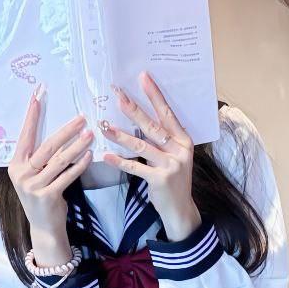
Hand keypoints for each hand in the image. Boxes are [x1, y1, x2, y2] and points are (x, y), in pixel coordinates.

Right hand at [10, 88, 92, 266]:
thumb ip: (40, 158)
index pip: (25, 135)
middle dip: (66, 130)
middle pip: (46, 146)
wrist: (44, 228)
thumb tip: (60, 132)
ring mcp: (33, 186)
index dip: (32, 115)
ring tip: (91, 134)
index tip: (38, 95)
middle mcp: (21, 174)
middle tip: (82, 118)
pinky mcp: (48, 196)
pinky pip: (67, 176)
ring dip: (77, 145)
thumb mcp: (35, 175)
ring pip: (59, 160)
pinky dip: (79, 165)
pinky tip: (89, 155)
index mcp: (16, 164)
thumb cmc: (42, 196)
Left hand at [101, 72, 200, 241]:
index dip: (154, 95)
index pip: (167, 113)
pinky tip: (106, 155)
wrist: (181, 209)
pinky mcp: (160, 179)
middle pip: (152, 125)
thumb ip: (162, 140)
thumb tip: (140, 119)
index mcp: (184, 139)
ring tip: (104, 125)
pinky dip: (120, 161)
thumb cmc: (173, 179)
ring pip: (142, 145)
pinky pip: (136, 167)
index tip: (143, 78)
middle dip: (133, 109)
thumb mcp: (173, 156)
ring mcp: (171, 165)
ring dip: (121, 135)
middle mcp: (180, 149)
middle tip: (117, 95)